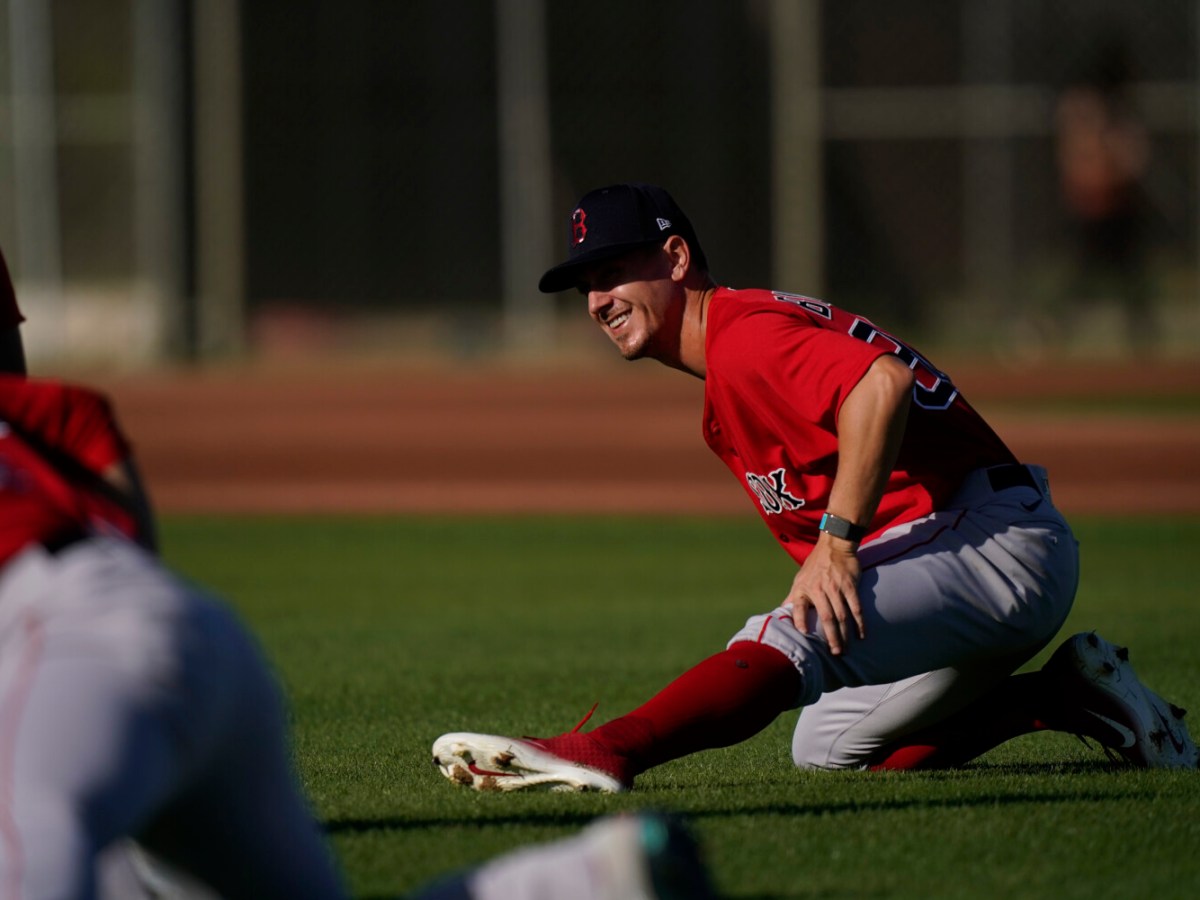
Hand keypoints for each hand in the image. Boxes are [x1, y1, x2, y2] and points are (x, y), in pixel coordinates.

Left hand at [784, 536, 864, 654]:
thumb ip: (793, 598)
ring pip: (842, 616)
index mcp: (803, 589)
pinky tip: (862, 634)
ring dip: (845, 634)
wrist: (834, 546)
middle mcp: (818, 589)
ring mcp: (835, 588)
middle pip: (826, 618)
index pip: (797, 607)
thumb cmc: (815, 565)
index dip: (799, 621)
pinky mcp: (850, 586)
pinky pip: (856, 607)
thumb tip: (780, 613)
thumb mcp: (799, 579)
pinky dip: (860, 622)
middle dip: (831, 637)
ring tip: (846, 649)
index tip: (803, 635)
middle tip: (835, 653)